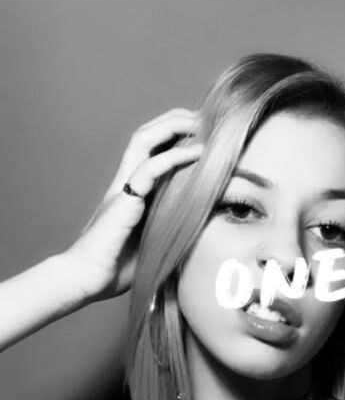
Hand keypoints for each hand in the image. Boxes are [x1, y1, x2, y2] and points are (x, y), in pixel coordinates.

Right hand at [60, 108, 201, 302]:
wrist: (85, 280)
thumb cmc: (116, 269)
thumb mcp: (154, 243)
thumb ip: (172, 229)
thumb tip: (203, 231)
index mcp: (131, 191)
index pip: (151, 149)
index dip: (173, 135)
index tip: (202, 133)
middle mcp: (126, 182)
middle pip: (146, 135)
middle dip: (175, 120)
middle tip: (204, 118)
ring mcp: (123, 188)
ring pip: (144, 140)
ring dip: (173, 126)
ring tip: (200, 123)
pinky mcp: (124, 200)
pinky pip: (150, 168)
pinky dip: (175, 157)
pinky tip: (198, 153)